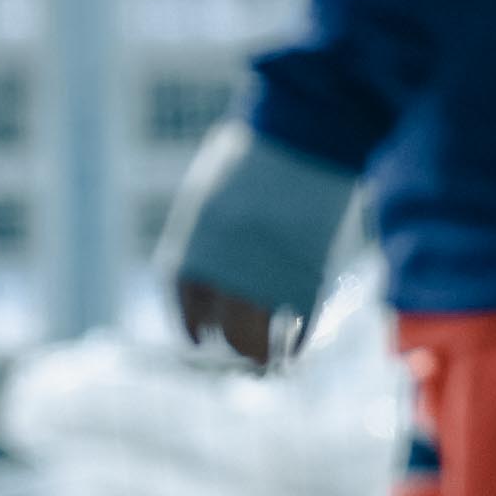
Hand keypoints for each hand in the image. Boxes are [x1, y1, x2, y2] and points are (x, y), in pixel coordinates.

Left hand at [154, 118, 353, 375]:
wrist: (306, 133)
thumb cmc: (257, 153)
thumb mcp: (213, 191)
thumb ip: (208, 233)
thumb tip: (212, 266)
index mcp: (196, 245)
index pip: (185, 303)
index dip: (190, 325)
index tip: (198, 338)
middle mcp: (227, 269)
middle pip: (224, 330)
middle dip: (232, 346)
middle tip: (239, 353)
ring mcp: (269, 276)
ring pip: (260, 338)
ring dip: (263, 355)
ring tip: (268, 362)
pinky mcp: (310, 277)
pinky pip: (299, 327)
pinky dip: (297, 343)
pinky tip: (296, 349)